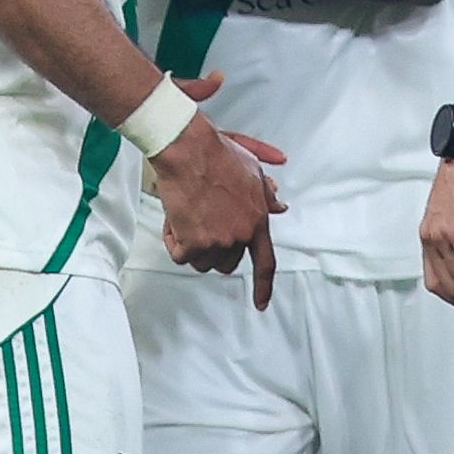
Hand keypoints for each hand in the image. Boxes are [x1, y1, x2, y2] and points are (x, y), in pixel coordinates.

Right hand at [148, 114, 284, 306]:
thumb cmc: (216, 154)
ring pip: (201, 262)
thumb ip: (266, 194)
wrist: (187, 150)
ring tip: (186, 216)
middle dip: (213, 250)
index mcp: (258, 220)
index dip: (264, 286)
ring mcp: (218, 241)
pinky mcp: (194, 242)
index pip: (266, 262)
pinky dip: (173, 240)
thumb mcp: (252, 170)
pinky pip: (180, 256)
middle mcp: (241, 235)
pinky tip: (174, 218)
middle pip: (227, 264)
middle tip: (200, 225)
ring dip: (191, 245)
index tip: (260, 303)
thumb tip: (280, 205)